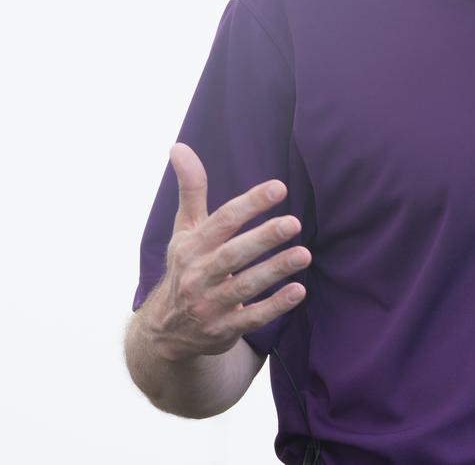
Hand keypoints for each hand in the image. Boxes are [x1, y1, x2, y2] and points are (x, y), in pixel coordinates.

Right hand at [137, 143, 310, 361]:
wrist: (165, 332)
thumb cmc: (185, 268)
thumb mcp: (184, 230)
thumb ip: (191, 190)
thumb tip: (179, 147)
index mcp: (191, 247)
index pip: (222, 221)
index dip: (250, 204)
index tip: (279, 188)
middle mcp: (198, 275)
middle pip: (233, 254)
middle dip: (263, 238)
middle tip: (294, 223)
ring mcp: (209, 305)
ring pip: (244, 285)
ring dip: (274, 270)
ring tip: (304, 254)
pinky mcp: (223, 329)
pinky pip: (251, 318)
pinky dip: (274, 306)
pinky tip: (298, 291)